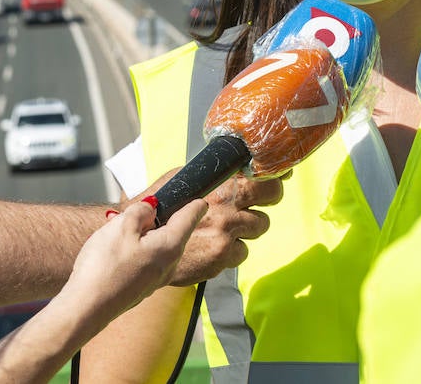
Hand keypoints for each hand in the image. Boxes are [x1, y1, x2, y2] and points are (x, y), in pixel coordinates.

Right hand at [59, 198, 207, 321]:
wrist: (87, 308)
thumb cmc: (104, 268)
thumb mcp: (122, 225)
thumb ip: (141, 210)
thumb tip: (151, 208)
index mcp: (170, 246)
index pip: (192, 215)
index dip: (194, 201)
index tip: (198, 194)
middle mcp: (170, 265)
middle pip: (174, 231)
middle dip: (159, 218)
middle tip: (138, 211)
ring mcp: (157, 279)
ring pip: (158, 246)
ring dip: (144, 234)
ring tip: (119, 231)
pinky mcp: (142, 287)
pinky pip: (146, 260)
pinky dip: (136, 250)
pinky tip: (115, 251)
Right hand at [126, 170, 284, 286]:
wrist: (140, 240)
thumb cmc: (160, 205)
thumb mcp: (183, 178)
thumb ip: (210, 172)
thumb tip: (235, 162)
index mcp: (219, 183)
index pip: (261, 172)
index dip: (275, 172)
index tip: (281, 172)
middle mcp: (227, 206)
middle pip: (271, 194)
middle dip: (271, 195)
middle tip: (265, 196)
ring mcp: (226, 233)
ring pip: (260, 225)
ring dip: (249, 225)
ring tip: (229, 225)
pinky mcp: (221, 258)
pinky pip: (243, 252)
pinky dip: (233, 250)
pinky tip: (215, 245)